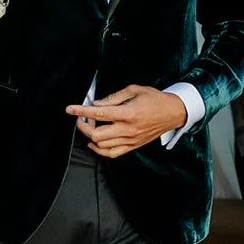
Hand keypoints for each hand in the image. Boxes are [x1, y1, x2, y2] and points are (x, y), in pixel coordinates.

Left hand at [66, 85, 187, 159]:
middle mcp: (128, 129)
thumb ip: (113, 97)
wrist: (173, 112)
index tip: (70, 109)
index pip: (99, 114)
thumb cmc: (155, 99)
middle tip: (81, 117)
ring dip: (91, 136)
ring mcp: (131, 140)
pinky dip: (100, 150)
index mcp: (128, 113)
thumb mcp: (134, 90)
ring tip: (91, 126)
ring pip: (102, 146)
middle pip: (97, 134)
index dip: (81, 111)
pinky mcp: (133, 146)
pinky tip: (94, 143)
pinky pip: (112, 153)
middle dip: (83, 125)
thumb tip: (96, 104)